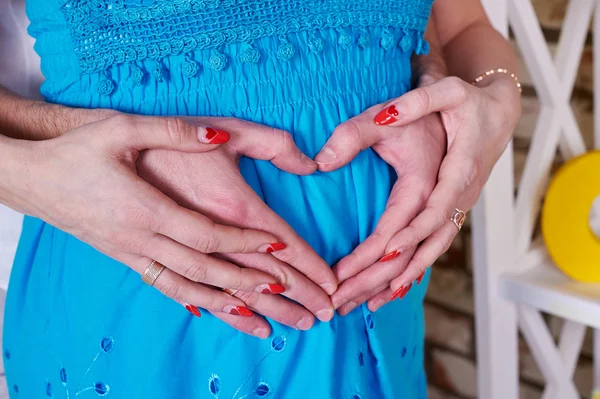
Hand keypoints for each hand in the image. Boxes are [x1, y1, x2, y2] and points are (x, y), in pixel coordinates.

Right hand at [3, 114, 334, 332]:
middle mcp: (145, 239)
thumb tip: (218, 133)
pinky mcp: (126, 259)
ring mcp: (135, 254)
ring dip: (232, 307)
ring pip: (191, 290)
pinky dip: (198, 304)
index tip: (286, 255)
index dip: (250, 246)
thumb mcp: (123, 129)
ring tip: (268, 323)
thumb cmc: (77, 149)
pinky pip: (168, 289)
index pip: (212, 235)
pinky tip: (216, 312)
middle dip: (256, 288)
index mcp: (150, 208)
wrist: (31, 176)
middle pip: (210, 272)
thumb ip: (175, 130)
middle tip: (293, 301)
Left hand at [313, 104, 445, 313]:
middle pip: (411, 254)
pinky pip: (429, 254)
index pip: (402, 225)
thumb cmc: (448, 107)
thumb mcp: (403, 109)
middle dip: (373, 280)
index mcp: (438, 180)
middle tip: (339, 301)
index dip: (374, 251)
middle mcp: (449, 204)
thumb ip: (361, 130)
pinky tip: (389, 293)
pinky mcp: (449, 217)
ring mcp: (453, 214)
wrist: (491, 111)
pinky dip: (409, 276)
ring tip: (360, 307)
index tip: (343, 272)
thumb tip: (321, 160)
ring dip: (390, 286)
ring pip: (422, 261)